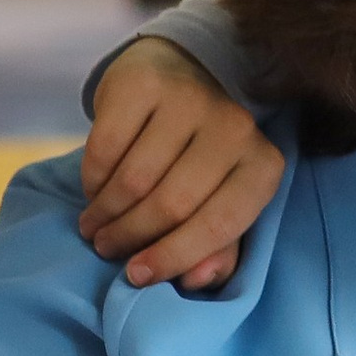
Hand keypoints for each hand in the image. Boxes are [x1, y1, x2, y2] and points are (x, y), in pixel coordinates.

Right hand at [79, 37, 281, 290]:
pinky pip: (105, 149)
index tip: (136, 276)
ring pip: (134, 181)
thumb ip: (217, 248)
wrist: (178, 75)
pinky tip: (93, 190)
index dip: (174, 256)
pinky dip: (92, 181)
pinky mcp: (145, 84)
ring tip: (95, 227)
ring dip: (105, 214)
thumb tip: (196, 280)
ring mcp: (191, 100)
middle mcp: (236, 128)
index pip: (220, 224)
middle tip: (106, 248)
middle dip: (131, 237)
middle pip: (172, 205)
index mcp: (263, 165)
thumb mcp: (219, 201)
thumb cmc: (199, 157)